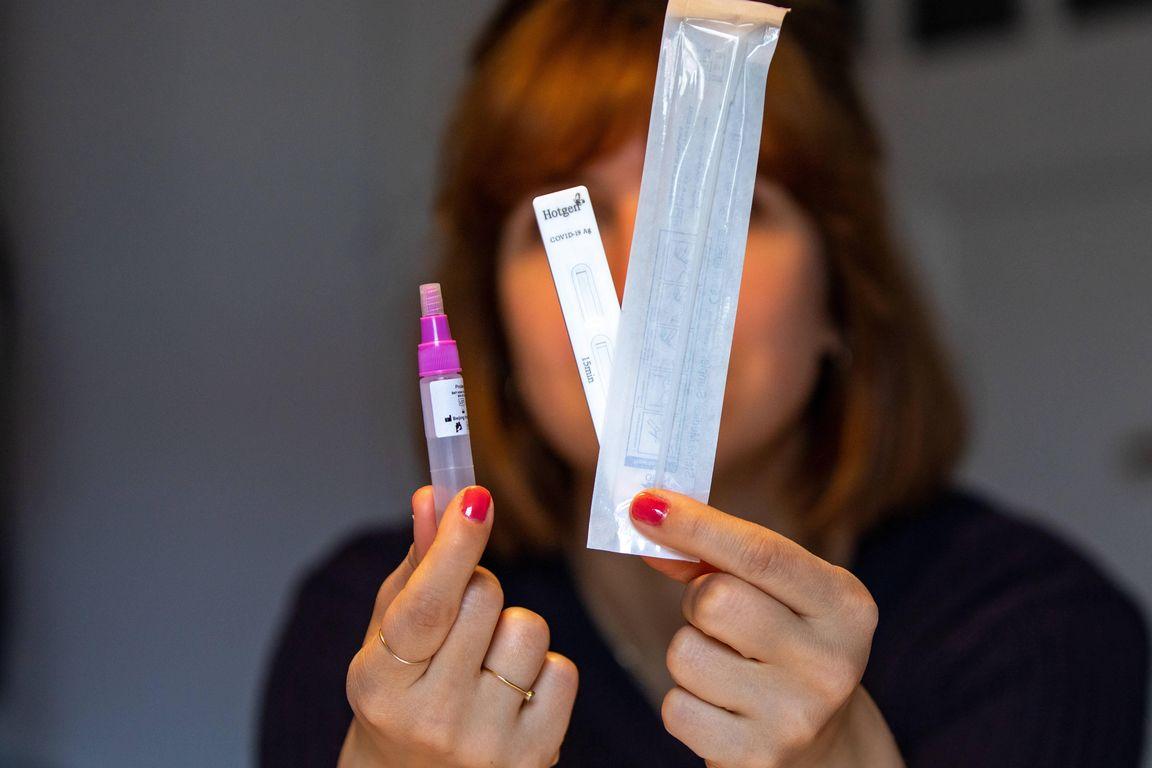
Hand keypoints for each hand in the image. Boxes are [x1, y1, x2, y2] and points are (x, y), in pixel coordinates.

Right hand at [339, 486, 578, 767]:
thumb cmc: (400, 700)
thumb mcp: (387, 639)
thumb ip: (415, 568)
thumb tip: (433, 496)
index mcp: (380, 684)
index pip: (426, 605)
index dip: (454, 546)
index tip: (474, 497)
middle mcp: (431, 718)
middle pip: (485, 600)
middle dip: (478, 588)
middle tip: (461, 619)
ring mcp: (485, 744)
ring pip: (528, 629)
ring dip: (512, 630)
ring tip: (486, 663)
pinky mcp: (535, 758)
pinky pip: (563, 671)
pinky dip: (544, 671)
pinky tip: (514, 694)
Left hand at [629, 490, 903, 767]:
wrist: (821, 744)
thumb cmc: (784, 643)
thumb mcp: (775, 593)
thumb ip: (715, 555)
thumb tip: (648, 518)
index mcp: (846, 606)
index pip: (761, 553)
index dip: (696, 524)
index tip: (643, 503)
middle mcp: (832, 663)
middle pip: (715, 600)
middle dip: (697, 600)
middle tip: (716, 615)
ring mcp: (797, 716)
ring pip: (685, 654)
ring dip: (689, 652)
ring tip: (726, 665)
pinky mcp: (758, 757)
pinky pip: (676, 708)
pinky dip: (684, 701)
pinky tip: (720, 704)